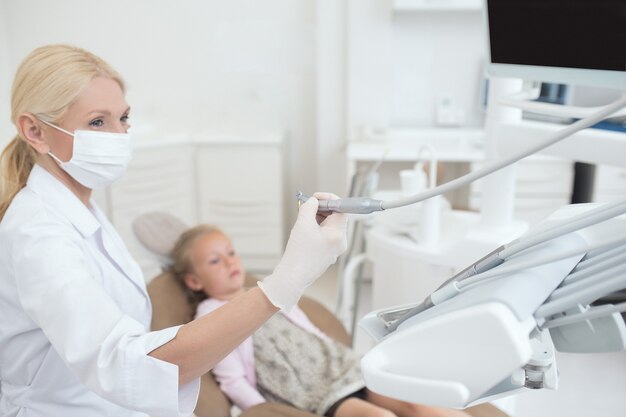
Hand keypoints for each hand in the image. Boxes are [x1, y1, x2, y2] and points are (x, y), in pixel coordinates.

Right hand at [258, 192, 347, 310]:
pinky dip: (316, 229)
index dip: (329, 200)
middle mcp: (340, 242)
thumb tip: (313, 201)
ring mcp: (334, 249)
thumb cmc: (299, 254)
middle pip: (336, 217)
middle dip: (322, 209)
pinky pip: (325, 236)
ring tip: (303, 220)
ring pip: (329, 226)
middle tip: (308, 207)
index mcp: (338, 235)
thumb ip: (309, 208)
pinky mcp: (326, 254)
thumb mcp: (303, 224)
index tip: (316, 198)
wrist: (292, 277)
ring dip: (318, 219)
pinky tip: (304, 231)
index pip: (341, 209)